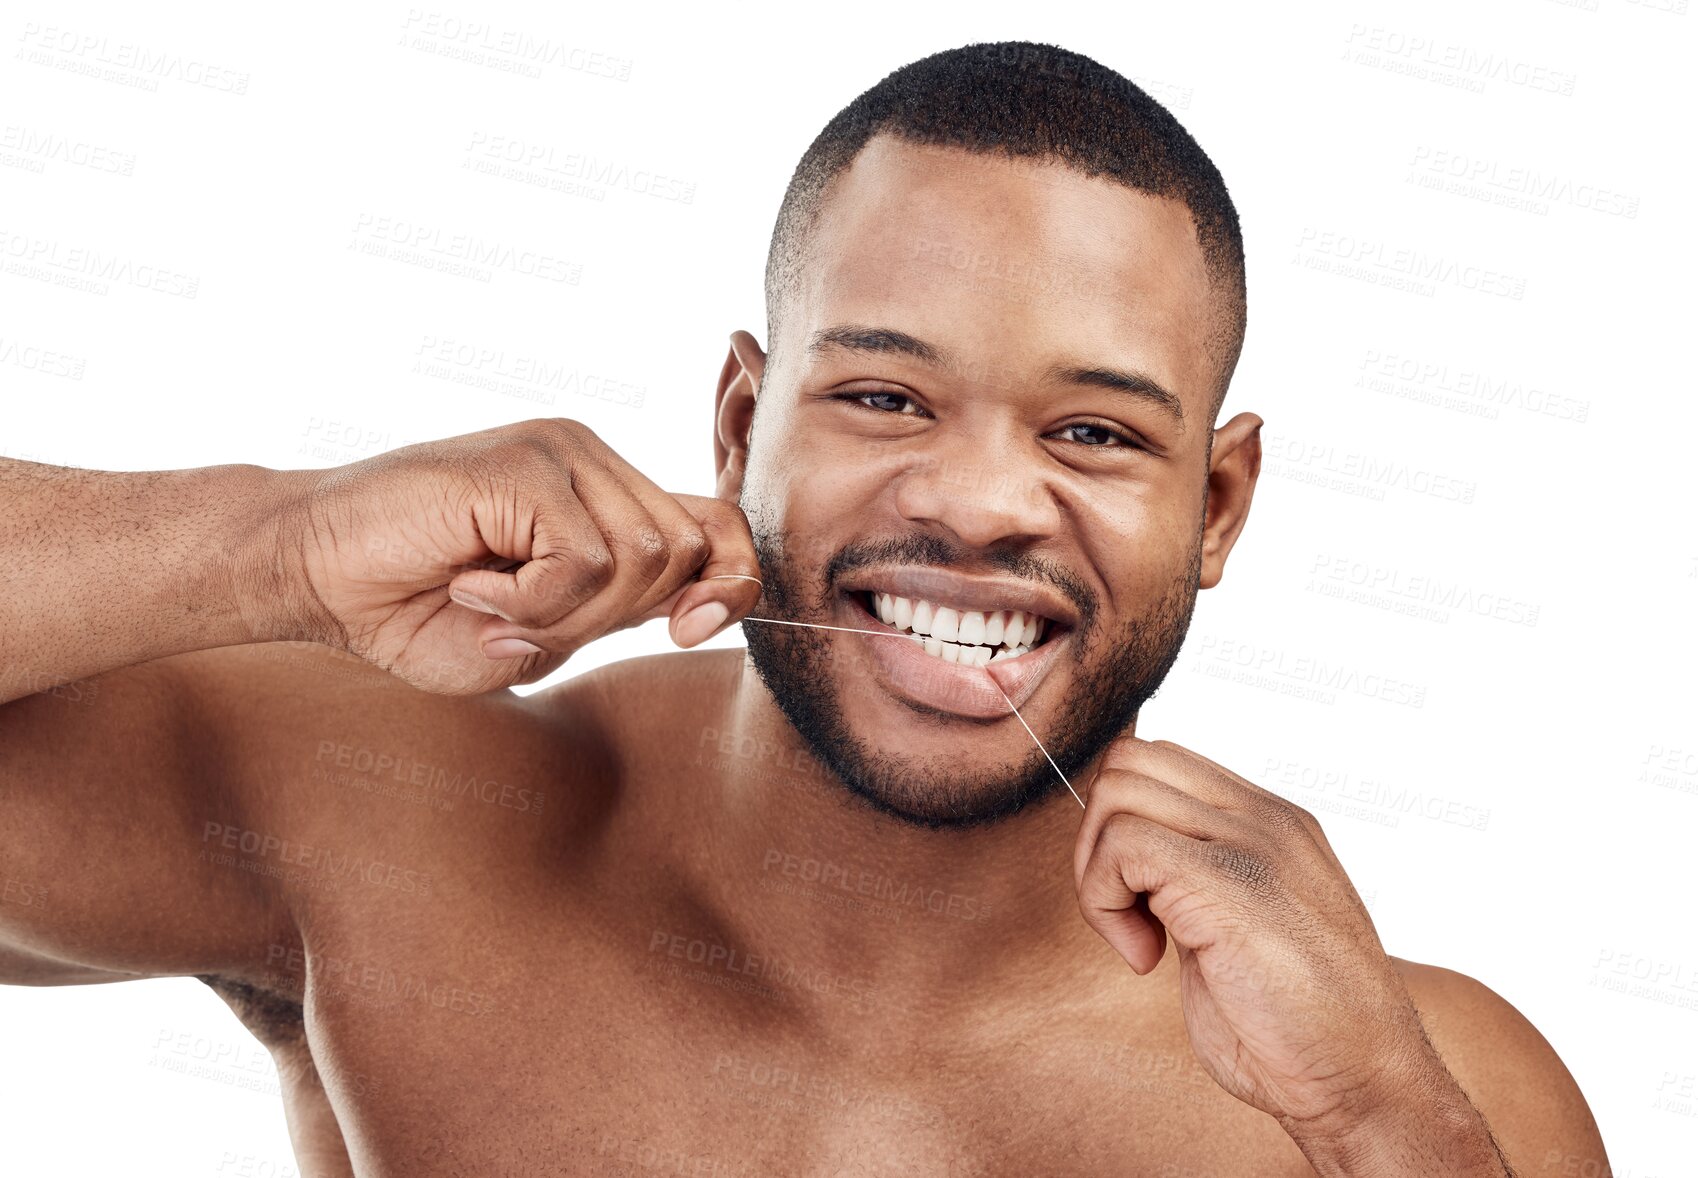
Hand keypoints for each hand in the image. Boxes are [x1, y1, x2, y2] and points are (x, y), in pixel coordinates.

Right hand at [264, 418, 760, 693]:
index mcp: (604, 499)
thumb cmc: (409, 609)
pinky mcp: (527, 461)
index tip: (693, 630)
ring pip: (643, 555)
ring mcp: (563, 452)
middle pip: (684, 552)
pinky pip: (585, 558)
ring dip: (567, 612)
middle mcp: (593, 462)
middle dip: (615, 617)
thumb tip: (690, 610)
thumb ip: (610, 622)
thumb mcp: (532, 641)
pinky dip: (531, 601)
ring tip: (487, 601)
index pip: (718, 526)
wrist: (309, 571)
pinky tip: (470, 587)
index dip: (733, 580)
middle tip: (521, 620)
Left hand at [1073, 737, 1448, 1140]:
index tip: (1136, 901)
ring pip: (1117, 793)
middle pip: (1129, 761)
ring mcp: (1254, 842)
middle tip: (1124, 916)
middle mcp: (1264, 819)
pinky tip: (1145, 958)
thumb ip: (1192, 878)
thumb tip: (1118, 858)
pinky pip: (1124, 844)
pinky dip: (1105, 904)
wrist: (1365, 1080)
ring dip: (1097, 874)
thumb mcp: (1237, 925)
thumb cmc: (1297, 1026)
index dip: (1118, 825)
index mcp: (1269, 823)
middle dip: (1095, 838)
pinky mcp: (1230, 881)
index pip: (1159, 761)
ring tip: (1138, 939)